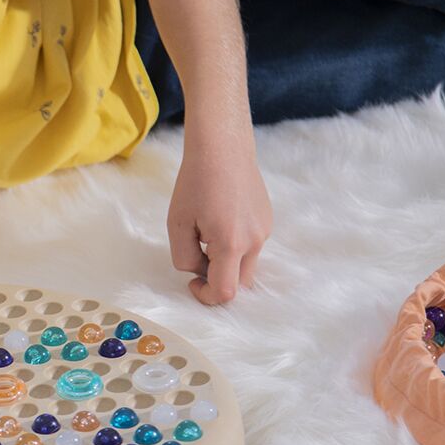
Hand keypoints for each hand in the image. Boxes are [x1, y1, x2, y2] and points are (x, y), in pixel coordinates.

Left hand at [167, 132, 272, 305]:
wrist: (222, 148)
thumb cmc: (195, 183)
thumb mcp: (177, 224)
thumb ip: (184, 257)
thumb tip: (198, 271)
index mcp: (231, 244)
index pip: (225, 292)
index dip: (206, 297)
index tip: (192, 283)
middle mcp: (255, 240)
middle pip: (240, 283)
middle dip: (217, 280)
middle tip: (196, 257)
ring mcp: (265, 230)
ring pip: (246, 264)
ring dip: (225, 261)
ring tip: (206, 231)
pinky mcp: (267, 220)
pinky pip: (251, 245)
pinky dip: (235, 245)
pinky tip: (220, 219)